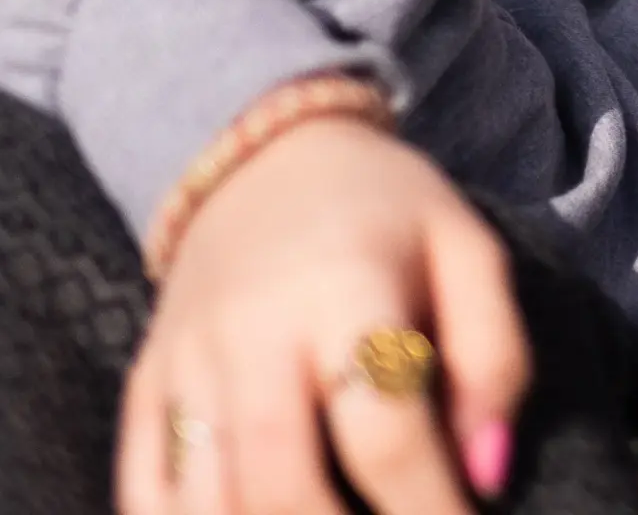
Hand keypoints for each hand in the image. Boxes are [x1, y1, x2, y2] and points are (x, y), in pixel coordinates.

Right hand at [118, 115, 526, 514]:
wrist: (271, 157)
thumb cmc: (387, 213)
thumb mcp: (466, 250)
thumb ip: (494, 357)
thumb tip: (487, 474)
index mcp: (344, 286)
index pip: (383, 429)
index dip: (428, 504)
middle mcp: (251, 330)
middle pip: (280, 485)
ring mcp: (184, 362)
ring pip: (207, 504)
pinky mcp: (142, 386)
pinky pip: (144, 492)